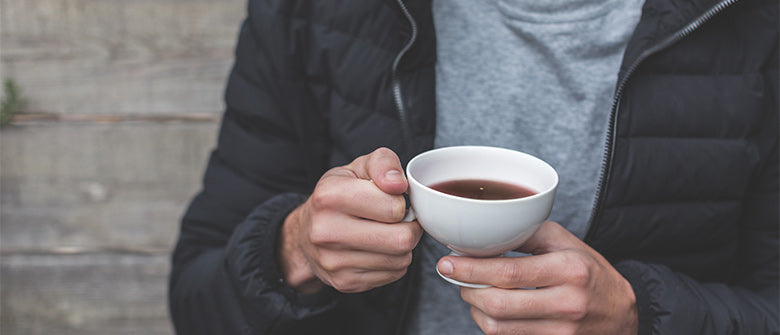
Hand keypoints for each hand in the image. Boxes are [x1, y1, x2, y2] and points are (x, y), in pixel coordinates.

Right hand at [279, 148, 422, 293]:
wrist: (305, 234)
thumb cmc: (338, 195)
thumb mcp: (358, 168)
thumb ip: (384, 163)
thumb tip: (399, 184)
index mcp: (329, 196)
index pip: (393, 208)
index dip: (401, 203)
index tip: (392, 200)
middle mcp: (326, 231)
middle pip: (401, 239)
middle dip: (409, 228)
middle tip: (400, 220)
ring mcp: (334, 261)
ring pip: (400, 259)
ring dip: (403, 246)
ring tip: (387, 233)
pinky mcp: (345, 282)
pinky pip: (393, 274)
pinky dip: (394, 262)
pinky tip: (378, 249)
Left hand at [437, 221, 637, 334]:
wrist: (621, 314)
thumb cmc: (589, 273)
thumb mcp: (566, 243)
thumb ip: (526, 233)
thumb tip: (483, 232)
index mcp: (569, 270)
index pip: (508, 273)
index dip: (470, 269)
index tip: (446, 263)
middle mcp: (567, 304)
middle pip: (496, 305)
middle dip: (466, 289)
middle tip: (455, 276)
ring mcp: (561, 332)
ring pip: (497, 328)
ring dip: (474, 309)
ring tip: (473, 291)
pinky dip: (491, 324)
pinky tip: (491, 308)